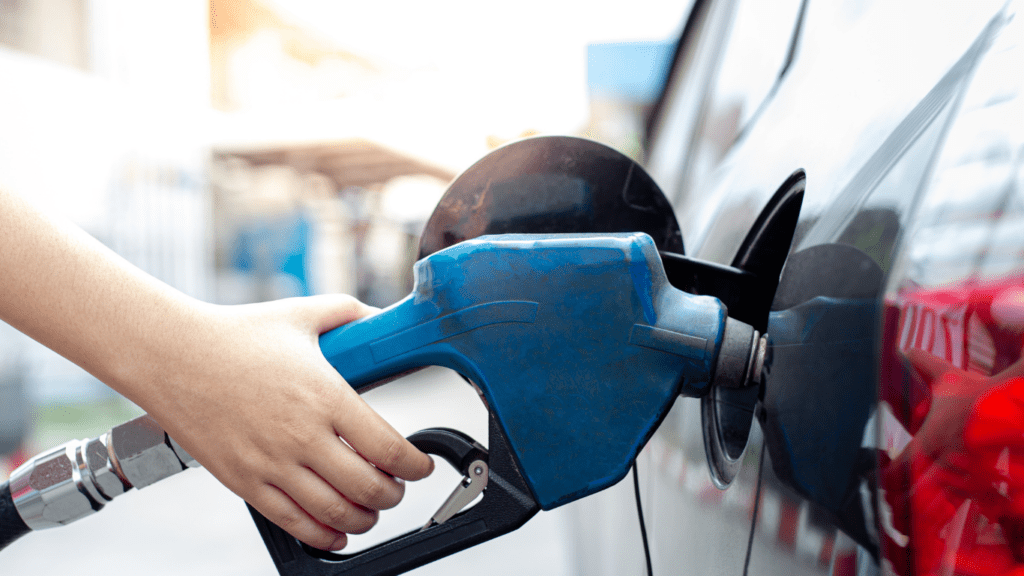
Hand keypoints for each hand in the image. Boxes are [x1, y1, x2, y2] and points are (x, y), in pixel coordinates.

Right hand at [138, 295, 434, 550]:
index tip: (420, 466)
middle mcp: (303, 436)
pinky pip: (293, 522)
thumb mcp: (302, 315)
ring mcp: (272, 464)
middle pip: (369, 488)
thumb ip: (350, 314)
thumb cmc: (235, 335)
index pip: (388, 448)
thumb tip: (384, 317)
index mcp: (326, 396)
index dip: (414, 465)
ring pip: (335, 512)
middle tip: (397, 488)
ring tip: (371, 510)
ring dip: (364, 519)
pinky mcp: (244, 482)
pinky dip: (324, 536)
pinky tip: (337, 534)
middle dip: (394, 494)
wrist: (171, 355)